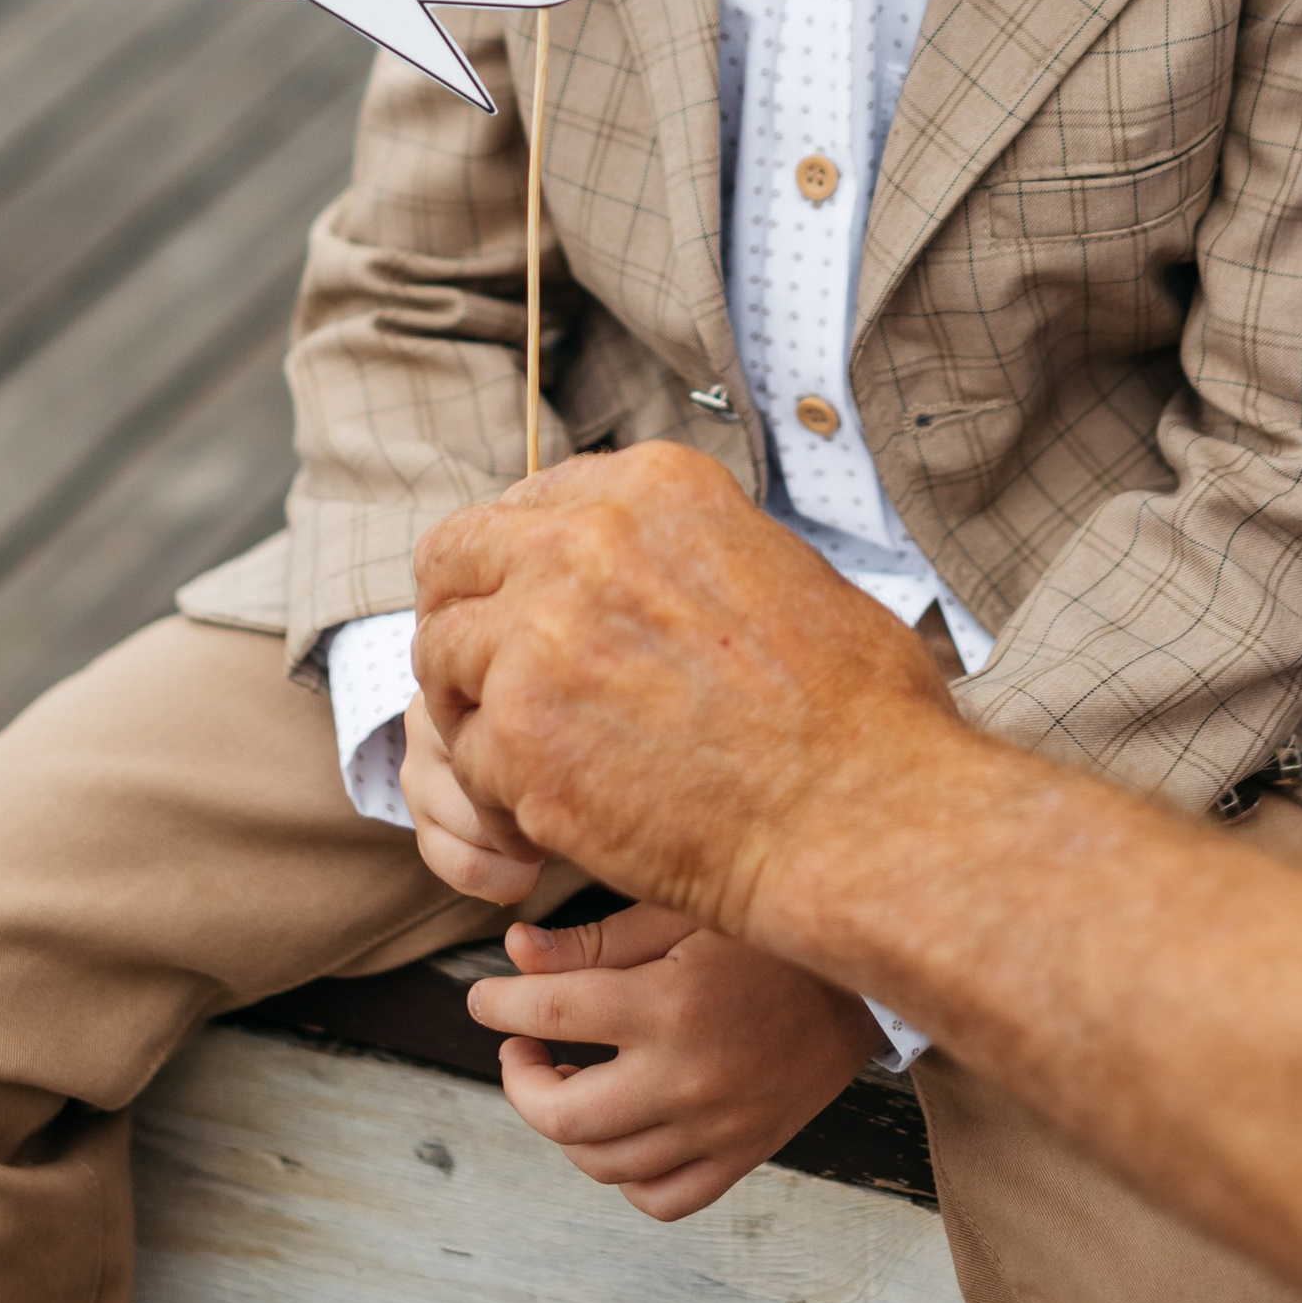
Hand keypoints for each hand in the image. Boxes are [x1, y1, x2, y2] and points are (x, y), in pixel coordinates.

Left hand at [412, 445, 958, 941]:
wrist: (860, 814)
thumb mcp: (778, 565)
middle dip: (464, 616)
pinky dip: (502, 793)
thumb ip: (680, 554)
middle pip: (452, 557)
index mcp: (652, 488)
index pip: (524, 502)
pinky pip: (466, 757)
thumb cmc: (852, 711)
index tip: (527, 608)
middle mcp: (582, 542)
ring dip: (476, 707)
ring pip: (440, 657)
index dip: (517, 563)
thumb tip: (640, 570)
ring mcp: (540, 637)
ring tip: (533, 757)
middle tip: (492, 678)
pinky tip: (563, 813)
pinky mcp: (520, 738)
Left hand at [470, 902, 883, 1221]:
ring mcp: (716, 1129)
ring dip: (565, 1126)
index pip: (549, 1013)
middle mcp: (687, 1079)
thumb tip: (515, 954)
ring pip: (602, 1163)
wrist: (869, 982)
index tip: (485, 997)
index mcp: (669, 1004)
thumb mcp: (684, 912)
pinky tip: (620, 1129)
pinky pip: (660, 1198)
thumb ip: (595, 940)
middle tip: (522, 1048)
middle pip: (561, 1116)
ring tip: (568, 1079)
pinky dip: (624, 1175)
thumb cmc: (769, 934)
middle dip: (522, 1082)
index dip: (499, 1004)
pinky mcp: (742, 1156)